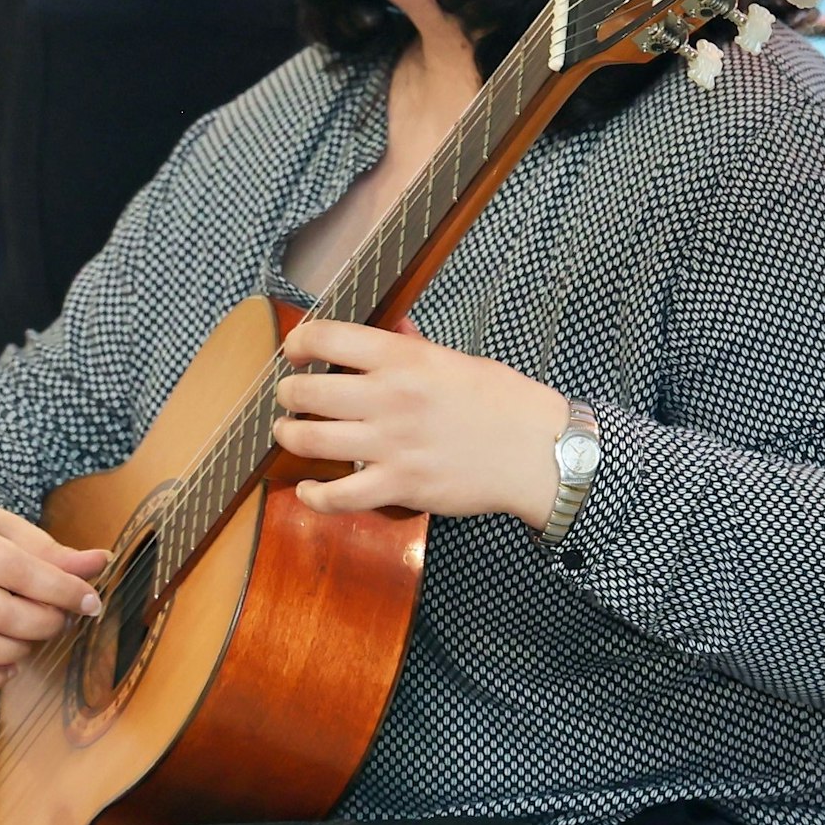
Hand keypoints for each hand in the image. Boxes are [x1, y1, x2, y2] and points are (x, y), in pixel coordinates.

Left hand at [273, 317, 567, 527]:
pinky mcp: (401, 486)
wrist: (537, 451)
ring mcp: (392, 445)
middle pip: (307, 392)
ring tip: (287, 431)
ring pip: (311, 440)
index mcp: (402, 358)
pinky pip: (340, 496)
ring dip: (288, 435)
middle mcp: (389, 397)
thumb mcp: (454, 359)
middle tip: (289, 395)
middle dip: (287, 393)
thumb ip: (413, 345)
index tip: (294, 350)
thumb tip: (390, 327)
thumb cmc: (500, 400)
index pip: (326, 337)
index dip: (298, 342)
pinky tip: (305, 489)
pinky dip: (314, 496)